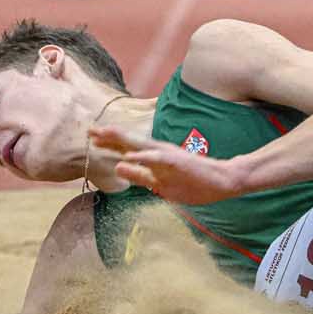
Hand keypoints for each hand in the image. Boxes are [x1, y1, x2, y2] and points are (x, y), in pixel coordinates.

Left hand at [89, 126, 244, 204]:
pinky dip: (143, 156)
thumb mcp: (162, 183)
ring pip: (140, 145)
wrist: (223, 180)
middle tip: (90, 130)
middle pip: (130, 142)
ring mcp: (168, 157)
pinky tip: (130, 155)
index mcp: (155, 158)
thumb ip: (142, 176)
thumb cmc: (194, 182)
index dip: (110, 143)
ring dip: (121, 140)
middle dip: (109, 137)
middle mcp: (159, 153)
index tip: (92, 138)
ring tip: (103, 134)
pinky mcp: (177, 162)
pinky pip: (157, 159)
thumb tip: (121, 169)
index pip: (128, 149)